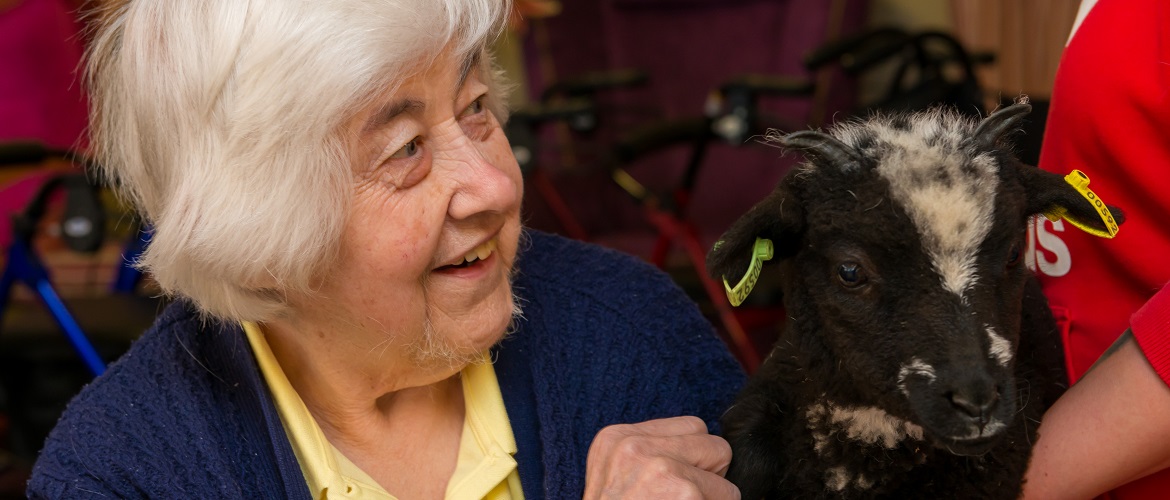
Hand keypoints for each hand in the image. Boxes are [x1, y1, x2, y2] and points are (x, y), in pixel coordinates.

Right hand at [584, 416, 739, 498]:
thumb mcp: (615, 477)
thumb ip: (647, 455)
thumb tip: (696, 450)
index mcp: (615, 439)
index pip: (689, 426)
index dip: (693, 457)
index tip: (676, 482)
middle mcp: (635, 447)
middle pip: (708, 440)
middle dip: (708, 470)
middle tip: (684, 498)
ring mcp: (660, 468)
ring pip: (722, 467)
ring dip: (713, 493)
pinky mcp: (685, 492)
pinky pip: (729, 495)